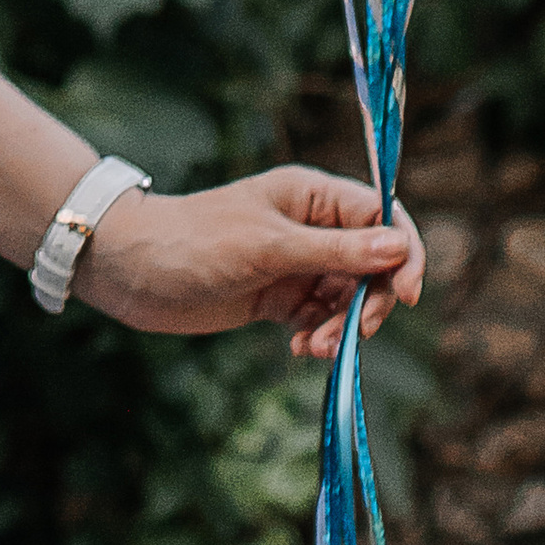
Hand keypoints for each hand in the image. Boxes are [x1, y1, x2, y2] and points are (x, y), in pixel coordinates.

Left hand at [75, 168, 424, 356]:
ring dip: (343, 328)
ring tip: (313, 347)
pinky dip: (321, 337)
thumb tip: (400, 247)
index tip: (409, 296)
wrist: (135, 270)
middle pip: (374, 266)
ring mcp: (296, 264)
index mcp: (312, 195)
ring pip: (350, 299)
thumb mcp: (269, 247)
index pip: (383, 216)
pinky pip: (322, 320)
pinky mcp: (279, 296)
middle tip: (352, 335)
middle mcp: (311, 227)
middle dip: (370, 304)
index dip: (404, 253)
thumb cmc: (197, 242)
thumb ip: (336, 252)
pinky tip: (300, 348)